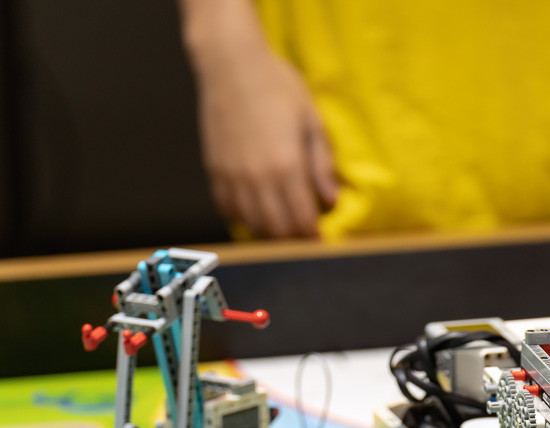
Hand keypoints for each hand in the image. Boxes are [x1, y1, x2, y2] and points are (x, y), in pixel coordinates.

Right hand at [183, 1, 336, 237]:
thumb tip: (332, 199)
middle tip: (305, 234)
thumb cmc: (277, 85)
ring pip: (251, 224)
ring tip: (284, 225)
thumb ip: (321, 164)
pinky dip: (243, 218)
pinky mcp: (214, 169)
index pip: (302, 220)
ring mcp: (232, 175)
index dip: (314, 236)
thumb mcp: (312, 121)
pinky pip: (227, 209)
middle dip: (294, 238)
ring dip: (270, 232)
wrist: (231, 63)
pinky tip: (257, 211)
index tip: (322, 239)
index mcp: (286, 165)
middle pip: (277, 230)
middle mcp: (256, 176)